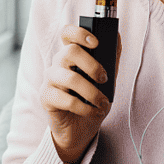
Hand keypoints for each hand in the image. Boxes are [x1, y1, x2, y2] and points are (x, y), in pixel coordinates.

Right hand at [40, 26, 117, 163]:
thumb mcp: (106, 80)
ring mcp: (50, 80)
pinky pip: (66, 99)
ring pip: (70, 78)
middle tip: (104, 78)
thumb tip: (117, 37)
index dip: (79, 33)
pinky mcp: (46, 98)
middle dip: (92, 65)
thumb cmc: (91, 101)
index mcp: (71, 55)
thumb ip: (111, 59)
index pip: (67, 34)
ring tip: (102, 102)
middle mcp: (58, 64)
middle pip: (69, 51)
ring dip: (92, 92)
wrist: (80, 129)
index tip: (96, 43)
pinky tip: (93, 111)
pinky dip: (85, 107)